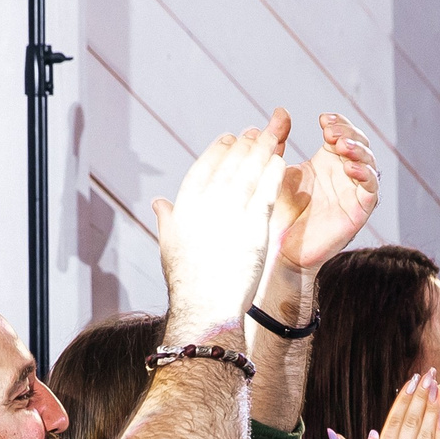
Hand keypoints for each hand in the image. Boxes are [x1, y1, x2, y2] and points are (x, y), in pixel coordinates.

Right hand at [152, 110, 291, 343]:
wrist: (207, 307)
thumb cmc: (187, 282)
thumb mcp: (169, 245)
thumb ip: (166, 218)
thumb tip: (157, 203)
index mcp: (184, 206)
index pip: (204, 167)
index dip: (218, 150)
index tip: (229, 139)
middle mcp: (207, 204)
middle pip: (229, 164)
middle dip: (244, 145)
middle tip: (255, 132)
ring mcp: (231, 213)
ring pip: (250, 172)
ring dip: (262, 151)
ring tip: (272, 137)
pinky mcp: (254, 226)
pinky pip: (267, 191)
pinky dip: (274, 173)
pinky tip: (281, 161)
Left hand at [275, 113, 379, 271]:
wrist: (279, 250)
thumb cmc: (277, 213)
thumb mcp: (275, 171)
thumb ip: (278, 141)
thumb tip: (280, 111)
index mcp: (327, 162)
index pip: (344, 133)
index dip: (339, 123)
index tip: (323, 120)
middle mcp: (343, 175)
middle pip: (360, 143)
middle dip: (348, 133)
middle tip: (330, 133)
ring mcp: (352, 192)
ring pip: (370, 163)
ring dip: (358, 150)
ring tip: (341, 146)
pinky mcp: (358, 212)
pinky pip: (372, 190)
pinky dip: (366, 176)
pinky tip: (350, 168)